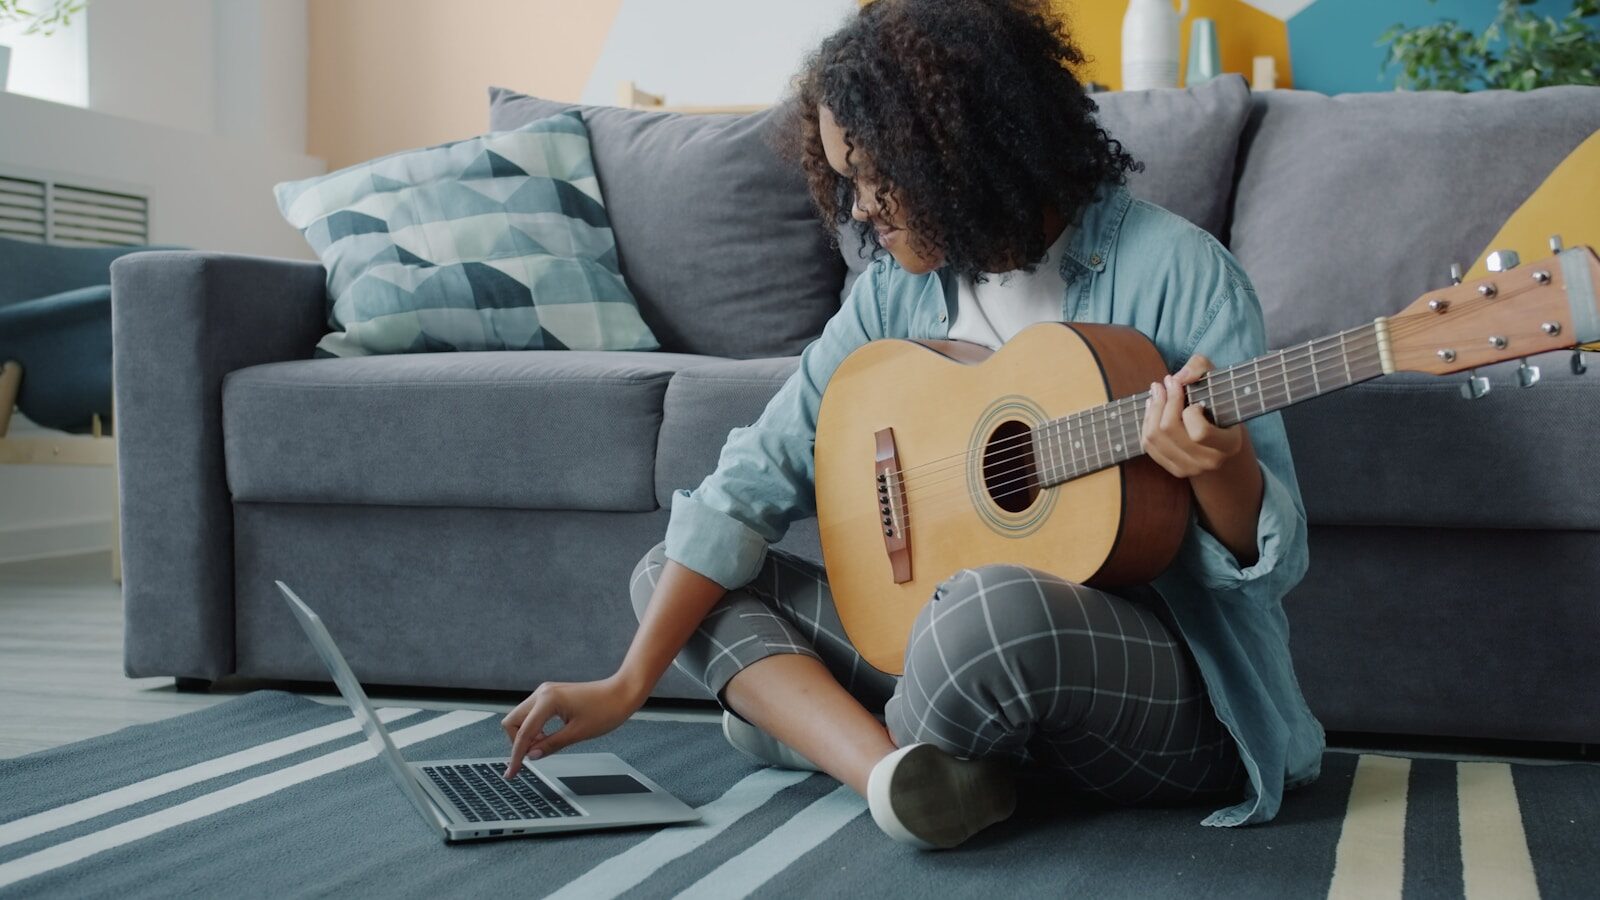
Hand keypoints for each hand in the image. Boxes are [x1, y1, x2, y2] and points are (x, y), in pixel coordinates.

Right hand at [502, 674, 643, 777]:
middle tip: (534, 757)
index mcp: (547, 700)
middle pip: (513, 721)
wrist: (622, 693)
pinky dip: (535, 728)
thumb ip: (551, 745)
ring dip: (527, 735)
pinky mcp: (551, 695)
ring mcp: (546, 692)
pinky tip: (548, 738)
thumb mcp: (578, 733)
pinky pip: (533, 714)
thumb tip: (531, 756)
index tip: (511, 774)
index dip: (516, 756)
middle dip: (518, 741)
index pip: (523, 733)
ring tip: (546, 746)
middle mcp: (542, 693)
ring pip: (521, 717)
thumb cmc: (606, 710)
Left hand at [1140, 354, 1245, 478]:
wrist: (1223, 445)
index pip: (1199, 432)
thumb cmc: (1222, 407)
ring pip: (1154, 436)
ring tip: (1157, 392)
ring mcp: (1189, 468)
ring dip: (1152, 409)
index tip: (1195, 400)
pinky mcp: (1173, 469)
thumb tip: (1178, 377)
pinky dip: (1147, 422)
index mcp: (1228, 445)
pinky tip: (1152, 408)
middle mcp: (1208, 461)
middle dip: (1163, 401)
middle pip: (1169, 430)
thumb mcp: (1220, 383)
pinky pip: (1148, 445)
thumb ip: (1201, 368)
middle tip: (1164, 383)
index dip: (1190, 411)